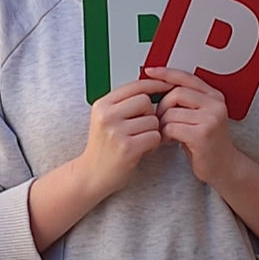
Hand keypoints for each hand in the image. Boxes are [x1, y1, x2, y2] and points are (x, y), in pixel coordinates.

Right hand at [79, 77, 172, 198]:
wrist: (91, 174)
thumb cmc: (104, 147)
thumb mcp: (107, 119)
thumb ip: (125, 103)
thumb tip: (155, 85)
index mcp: (102, 105)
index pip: (134, 85)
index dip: (154, 85)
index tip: (167, 85)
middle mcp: (107, 116)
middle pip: (145, 101)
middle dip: (150, 114)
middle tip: (142, 127)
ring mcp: (116, 132)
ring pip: (153, 120)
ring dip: (152, 131)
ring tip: (139, 140)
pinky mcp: (127, 148)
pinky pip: (155, 136)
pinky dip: (153, 144)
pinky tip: (142, 149)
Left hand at [145, 67, 236, 185]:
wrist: (224, 167)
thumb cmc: (207, 143)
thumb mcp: (199, 117)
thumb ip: (186, 101)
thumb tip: (159, 85)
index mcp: (214, 96)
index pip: (186, 77)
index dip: (166, 73)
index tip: (149, 71)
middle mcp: (215, 104)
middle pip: (175, 93)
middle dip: (162, 107)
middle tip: (161, 121)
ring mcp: (211, 119)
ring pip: (171, 112)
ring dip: (162, 125)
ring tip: (167, 134)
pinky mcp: (203, 134)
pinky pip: (172, 127)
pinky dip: (165, 135)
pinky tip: (169, 141)